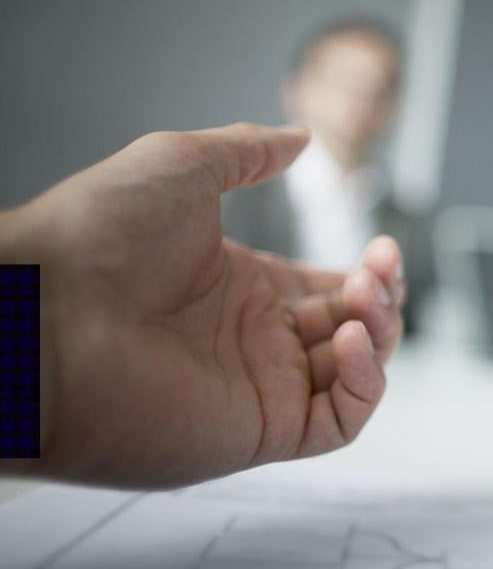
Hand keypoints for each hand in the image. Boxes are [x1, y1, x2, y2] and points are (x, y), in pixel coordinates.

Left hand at [1, 123, 404, 487]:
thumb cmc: (93, 235)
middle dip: (382, 297)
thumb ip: (248, 151)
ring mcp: (259, 388)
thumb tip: (300, 137)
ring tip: (367, 293)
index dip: (367, 274)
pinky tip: (353, 339)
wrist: (34, 314)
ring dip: (380, 333)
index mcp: (241, 288)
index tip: (380, 249)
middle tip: (379, 267)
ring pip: (355, 375)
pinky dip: (364, 384)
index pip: (328, 291)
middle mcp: (254, 342)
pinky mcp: (259, 430)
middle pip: (353, 330)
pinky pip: (338, 421)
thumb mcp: (182, 164)